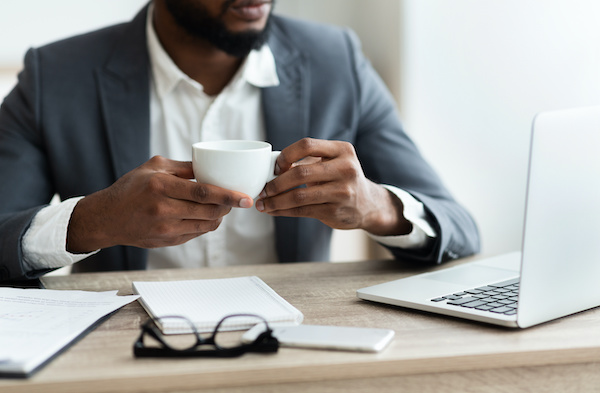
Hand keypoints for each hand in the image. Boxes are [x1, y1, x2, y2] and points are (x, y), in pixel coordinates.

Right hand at [67, 156, 252, 252]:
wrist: (107, 218)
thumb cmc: (131, 187)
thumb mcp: (154, 167)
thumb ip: (184, 167)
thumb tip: (211, 165)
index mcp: (160, 186)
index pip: (202, 192)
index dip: (227, 196)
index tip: (246, 198)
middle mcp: (163, 209)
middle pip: (208, 211)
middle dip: (228, 206)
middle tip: (237, 200)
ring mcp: (165, 229)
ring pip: (206, 225)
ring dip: (219, 216)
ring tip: (223, 206)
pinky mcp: (167, 242)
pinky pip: (196, 234)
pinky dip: (206, 225)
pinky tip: (206, 216)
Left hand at [255, 138, 412, 235]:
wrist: (368, 204)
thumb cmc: (341, 179)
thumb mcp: (333, 162)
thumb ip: (309, 160)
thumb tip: (270, 167)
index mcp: (342, 150)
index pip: (307, 145)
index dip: (286, 155)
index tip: (276, 166)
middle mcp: (345, 169)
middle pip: (300, 172)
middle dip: (276, 183)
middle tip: (263, 189)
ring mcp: (342, 191)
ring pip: (299, 196)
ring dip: (275, 201)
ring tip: (262, 203)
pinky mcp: (335, 211)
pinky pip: (302, 211)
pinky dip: (283, 211)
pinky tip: (273, 210)